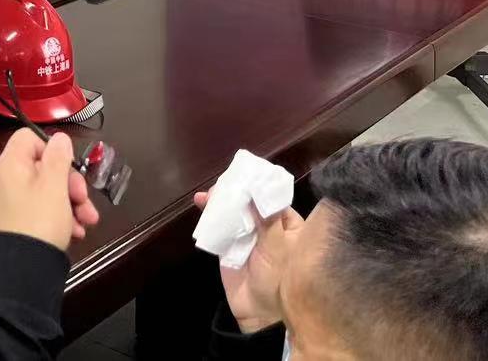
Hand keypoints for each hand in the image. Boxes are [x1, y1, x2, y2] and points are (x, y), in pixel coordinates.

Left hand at [0, 129, 101, 251]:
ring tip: (86, 220)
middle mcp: (7, 179)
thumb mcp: (54, 186)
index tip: (68, 165)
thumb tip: (59, 137)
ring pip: (47, 190)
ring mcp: (11, 201)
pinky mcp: (18, 220)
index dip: (52, 148)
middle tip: (82, 198)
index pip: (29, 137)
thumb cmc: (38, 221)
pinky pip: (42, 208)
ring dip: (71, 203)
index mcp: (11, 164)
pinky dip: (60, 216)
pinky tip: (75, 231)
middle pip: (43, 166)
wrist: (22, 269)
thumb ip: (58, 157)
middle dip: (70, 183)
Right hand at [193, 190, 303, 333]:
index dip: (258, 184)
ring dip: (221, 198)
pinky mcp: (228, 244)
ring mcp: (246, 234)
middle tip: (224, 183)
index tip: (244, 172)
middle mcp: (266, 225)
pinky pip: (218, 224)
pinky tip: (201, 202)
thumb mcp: (277, 248)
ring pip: (232, 209)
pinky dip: (209, 213)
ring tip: (211, 193)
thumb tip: (258, 189)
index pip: (272, 196)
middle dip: (235, 189)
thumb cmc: (278, 280)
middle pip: (249, 200)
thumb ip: (268, 219)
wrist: (259, 314)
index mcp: (287, 224)